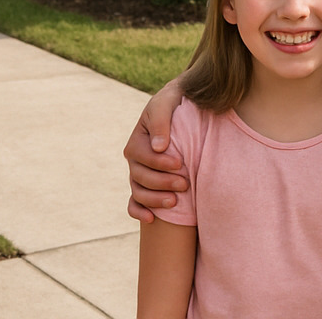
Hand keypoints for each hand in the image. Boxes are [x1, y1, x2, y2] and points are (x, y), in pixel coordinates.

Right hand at [124, 79, 187, 222]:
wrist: (187, 110)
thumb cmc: (176, 104)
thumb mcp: (167, 103)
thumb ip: (161, 121)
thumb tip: (158, 147)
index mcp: (137, 140)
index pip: (142, 156)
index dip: (159, 162)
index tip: (180, 163)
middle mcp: (135, 160)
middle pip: (140, 177)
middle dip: (162, 183)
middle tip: (185, 184)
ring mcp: (139, 174)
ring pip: (138, 192)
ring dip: (154, 200)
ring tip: (175, 202)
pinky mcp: (147, 185)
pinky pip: (134, 203)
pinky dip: (138, 212)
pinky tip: (151, 219)